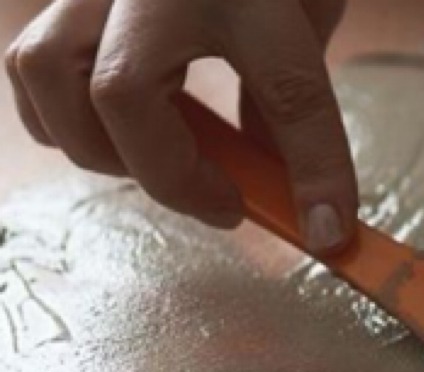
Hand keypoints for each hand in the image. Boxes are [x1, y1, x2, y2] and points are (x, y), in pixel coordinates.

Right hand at [5, 0, 357, 251]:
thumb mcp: (309, 11)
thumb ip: (291, 97)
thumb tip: (272, 183)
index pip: (291, 92)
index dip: (317, 173)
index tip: (328, 232)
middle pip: (122, 95)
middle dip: (170, 176)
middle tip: (226, 202)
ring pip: (49, 73)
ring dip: (101, 148)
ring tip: (162, 164)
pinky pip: (29, 63)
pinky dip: (62, 117)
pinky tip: (118, 136)